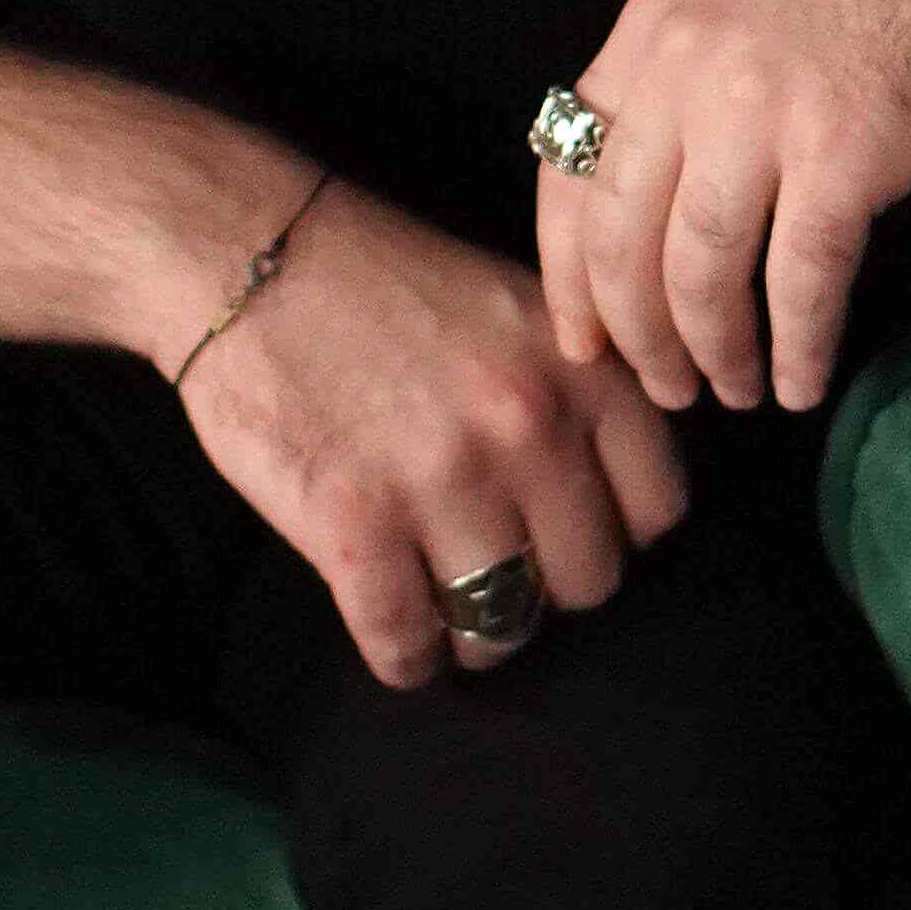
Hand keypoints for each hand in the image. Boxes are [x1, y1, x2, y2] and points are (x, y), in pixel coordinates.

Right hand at [170, 172, 691, 689]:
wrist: (252, 254)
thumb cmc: (382, 282)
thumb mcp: (517, 305)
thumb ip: (578, 391)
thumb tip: (617, 497)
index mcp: (577, 367)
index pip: (658, 507)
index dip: (616, 528)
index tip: (571, 526)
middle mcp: (527, 425)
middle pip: (589, 582)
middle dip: (546, 584)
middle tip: (500, 563)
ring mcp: (442, 479)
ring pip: (504, 627)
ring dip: (473, 630)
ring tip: (442, 599)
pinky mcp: (354, 524)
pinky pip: (407, 647)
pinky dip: (404, 655)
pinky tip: (393, 626)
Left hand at [537, 0, 910, 419]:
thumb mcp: (737, 6)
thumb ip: (681, 89)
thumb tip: (650, 216)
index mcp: (652, 28)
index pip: (566, 171)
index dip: (569, 274)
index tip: (582, 340)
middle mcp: (689, 65)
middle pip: (624, 238)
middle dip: (637, 336)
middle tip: (666, 389)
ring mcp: (765, 107)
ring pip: (702, 270)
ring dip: (715, 352)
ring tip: (734, 392)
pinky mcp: (844, 150)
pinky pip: (800, 281)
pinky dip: (798, 347)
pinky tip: (802, 383)